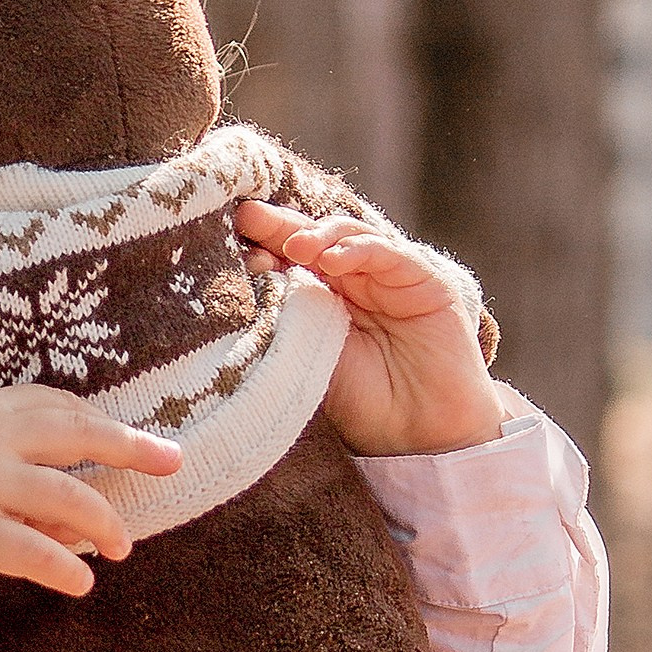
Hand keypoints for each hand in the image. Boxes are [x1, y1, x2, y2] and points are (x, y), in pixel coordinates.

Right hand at [0, 385, 182, 601]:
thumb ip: (11, 458)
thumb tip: (77, 494)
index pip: (59, 406)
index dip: (103, 425)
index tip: (140, 442)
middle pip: (76, 433)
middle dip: (131, 447)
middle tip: (172, 462)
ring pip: (65, 496)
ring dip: (104, 523)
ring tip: (121, 548)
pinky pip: (31, 550)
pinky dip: (63, 567)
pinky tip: (81, 582)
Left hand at [235, 202, 503, 457]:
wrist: (419, 435)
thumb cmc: (365, 402)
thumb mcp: (310, 357)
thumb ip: (286, 316)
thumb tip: (248, 272)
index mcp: (324, 296)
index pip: (289, 256)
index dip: (262, 241)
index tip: (227, 233)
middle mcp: (356, 280)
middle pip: (314, 237)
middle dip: (280, 225)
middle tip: (249, 217)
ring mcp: (389, 277)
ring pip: (350, 236)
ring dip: (319, 235)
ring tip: (294, 247)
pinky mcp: (425, 280)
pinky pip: (388, 253)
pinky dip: (359, 250)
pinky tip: (333, 259)